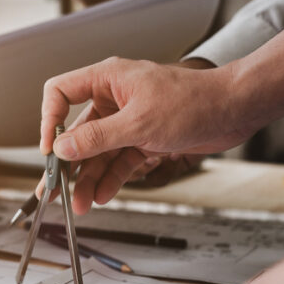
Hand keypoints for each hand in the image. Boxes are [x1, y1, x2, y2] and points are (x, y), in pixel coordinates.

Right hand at [41, 57, 229, 212]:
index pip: (60, 93)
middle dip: (66, 163)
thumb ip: (97, 138)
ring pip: (99, 152)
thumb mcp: (139, 123)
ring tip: (80, 203)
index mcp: (108, 79)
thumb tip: (63, 148)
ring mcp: (129, 119)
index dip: (49, 122)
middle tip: (52, 190)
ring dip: (89, 178)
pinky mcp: (145, 138)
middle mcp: (114, 98)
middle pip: (77, 131)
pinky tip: (103, 196)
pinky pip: (119, 160)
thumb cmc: (194, 101)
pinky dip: (112, 179)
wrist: (234, 110)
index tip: (50, 150)